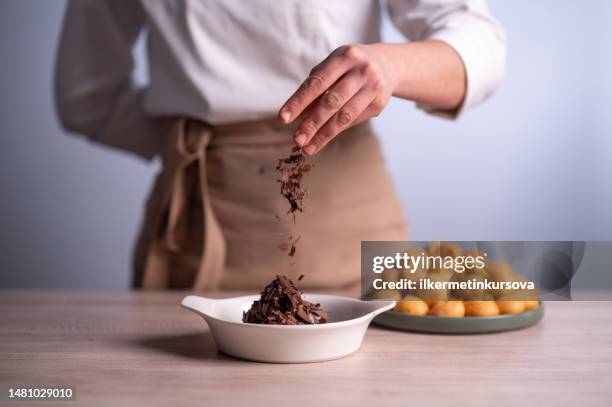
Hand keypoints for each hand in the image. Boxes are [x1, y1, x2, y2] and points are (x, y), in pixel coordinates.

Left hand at [278, 44, 397, 154]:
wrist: (388, 65)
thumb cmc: (349, 67)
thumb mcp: (332, 69)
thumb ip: (314, 89)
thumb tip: (295, 116)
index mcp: (344, 57)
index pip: (317, 83)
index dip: (298, 102)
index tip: (283, 118)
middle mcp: (361, 70)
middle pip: (332, 101)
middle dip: (312, 123)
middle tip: (296, 139)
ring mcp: (373, 87)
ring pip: (345, 115)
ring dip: (324, 134)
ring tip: (308, 148)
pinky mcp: (379, 103)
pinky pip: (354, 120)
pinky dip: (336, 130)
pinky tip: (322, 140)